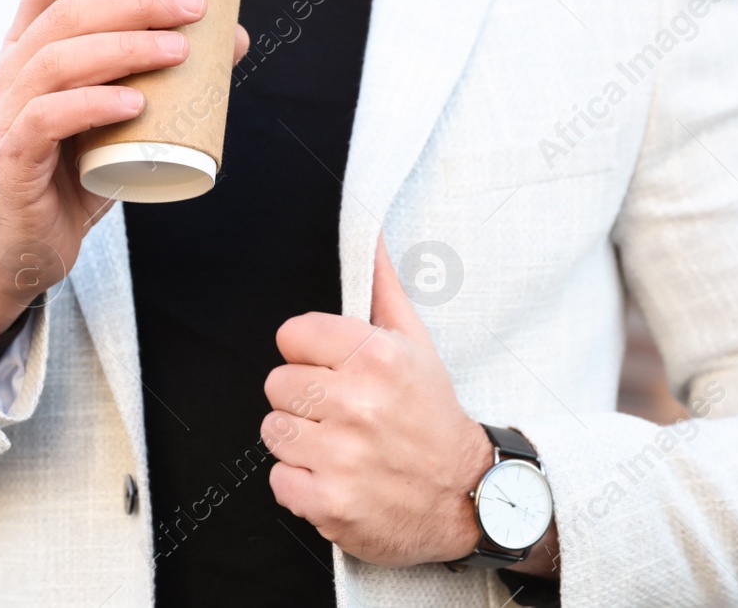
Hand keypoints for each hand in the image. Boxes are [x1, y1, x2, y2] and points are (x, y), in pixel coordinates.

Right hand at [0, 0, 247, 342]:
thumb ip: (160, 74)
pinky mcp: (11, 157)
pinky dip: (93, 104)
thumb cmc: (74, 170)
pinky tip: (134, 101)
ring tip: (177, 50)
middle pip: (65, 13)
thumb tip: (231, 37)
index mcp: (28, 46)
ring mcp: (4, 113)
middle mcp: (9, 70)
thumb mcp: (119, 113)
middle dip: (133, 0)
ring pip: (56, 60)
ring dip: (123, 47)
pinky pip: (46, 119)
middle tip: (192, 7)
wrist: (28, 244)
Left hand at [261, 232, 493, 565]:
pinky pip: (277, 479)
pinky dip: (300, 483)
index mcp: (376, 358)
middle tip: (340, 412)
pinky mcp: (329, 502)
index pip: (291, 335)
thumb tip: (370, 234)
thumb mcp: (416, 344)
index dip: (308, 353)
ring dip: (299, 441)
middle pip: (277, 383)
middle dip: (303, 398)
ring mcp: (342, 457)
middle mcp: (358, 404)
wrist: (465, 495)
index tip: (331, 369)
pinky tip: (335, 477)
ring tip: (338, 444)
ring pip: (272, 430)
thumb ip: (383, 288)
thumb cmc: (432, 417)